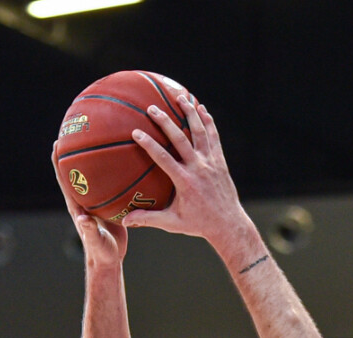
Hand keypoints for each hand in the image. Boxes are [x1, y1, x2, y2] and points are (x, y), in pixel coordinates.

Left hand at [53, 142, 127, 269]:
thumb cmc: (100, 252)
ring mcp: (95, 199)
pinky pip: (111, 181)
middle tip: (78, 127)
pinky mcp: (108, 202)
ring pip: (94, 172)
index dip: (58, 159)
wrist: (109, 259)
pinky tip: (129, 158)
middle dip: (74, 148)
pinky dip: (116, 169)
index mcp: (77, 204)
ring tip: (102, 134)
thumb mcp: (96, 242)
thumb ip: (90, 231)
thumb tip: (83, 218)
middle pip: (75, 168)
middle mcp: (84, 197)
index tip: (59, 139)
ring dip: (96, 154)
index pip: (64, 177)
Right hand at [123, 96, 255, 252]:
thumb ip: (148, 219)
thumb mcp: (172, 223)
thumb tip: (124, 221)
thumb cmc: (199, 224)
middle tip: (152, 108)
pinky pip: (213, 137)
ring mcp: (211, 163)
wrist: (228, 224)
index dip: (149, 144)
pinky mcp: (220, 161)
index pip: (163, 158)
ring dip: (190, 113)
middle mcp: (198, 168)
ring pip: (200, 132)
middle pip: (180, 139)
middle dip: (165, 122)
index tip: (136, 132)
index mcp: (184, 182)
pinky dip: (208, 122)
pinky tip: (201, 108)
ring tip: (180, 97)